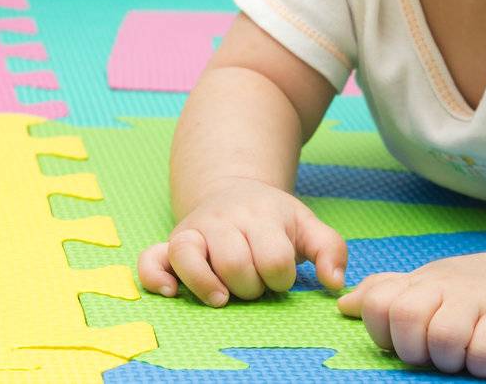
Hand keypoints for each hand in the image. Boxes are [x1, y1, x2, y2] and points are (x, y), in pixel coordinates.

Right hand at [138, 176, 347, 305]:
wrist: (234, 188)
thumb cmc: (272, 218)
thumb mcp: (306, 225)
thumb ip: (330, 249)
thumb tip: (334, 283)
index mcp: (261, 215)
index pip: (274, 259)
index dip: (282, 278)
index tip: (280, 276)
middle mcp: (223, 219)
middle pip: (234, 264)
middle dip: (249, 287)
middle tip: (253, 282)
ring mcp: (194, 229)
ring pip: (190, 258)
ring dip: (209, 286)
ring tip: (223, 297)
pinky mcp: (170, 242)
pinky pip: (151, 259)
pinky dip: (156, 277)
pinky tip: (171, 292)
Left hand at [336, 249, 485, 375]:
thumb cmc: (464, 292)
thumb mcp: (423, 286)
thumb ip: (384, 293)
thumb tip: (344, 305)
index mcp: (419, 283)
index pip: (377, 302)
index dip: (381, 331)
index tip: (401, 340)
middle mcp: (446, 287)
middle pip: (406, 317)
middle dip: (413, 348)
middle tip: (430, 353)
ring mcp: (478, 302)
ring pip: (445, 336)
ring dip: (448, 359)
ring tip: (459, 357)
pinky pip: (484, 349)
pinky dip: (480, 363)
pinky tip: (483, 360)